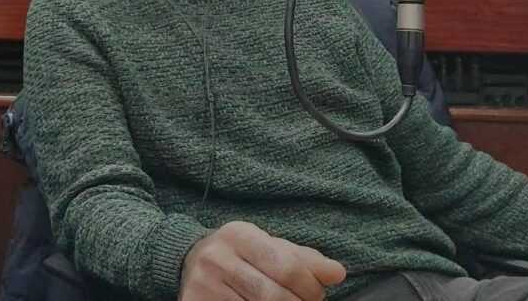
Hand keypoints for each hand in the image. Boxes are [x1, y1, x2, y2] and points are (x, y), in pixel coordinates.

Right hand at [179, 221, 345, 299]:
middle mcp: (219, 257)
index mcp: (239, 234)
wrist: (189, 260)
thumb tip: (337, 272)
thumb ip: (302, 258)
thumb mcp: (266, 245)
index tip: (319, 293)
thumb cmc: (239, 253)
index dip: (308, 285)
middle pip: (272, 294)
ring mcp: (205, 285)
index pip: (284, 265)